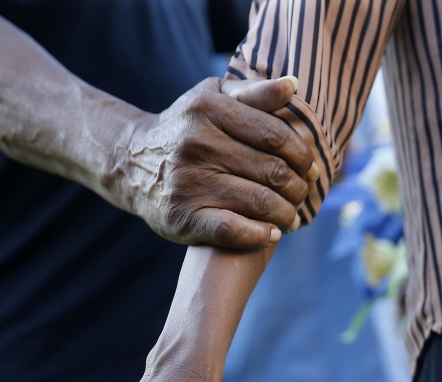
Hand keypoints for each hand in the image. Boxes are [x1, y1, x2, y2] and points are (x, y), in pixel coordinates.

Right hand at [109, 76, 317, 248]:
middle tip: (303, 194)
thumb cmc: (185, 127)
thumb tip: (293, 86)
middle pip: (272, 171)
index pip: (276, 135)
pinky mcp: (183, 217)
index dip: (302, 155)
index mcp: (210, 110)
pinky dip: (259, 235)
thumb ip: (252, 92)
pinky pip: (233, 230)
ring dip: (286, 213)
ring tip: (292, 216)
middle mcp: (198, 144)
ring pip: (259, 202)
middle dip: (298, 187)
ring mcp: (189, 182)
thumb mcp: (212, 98)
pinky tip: (271, 234)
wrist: (130, 163)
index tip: (311, 168)